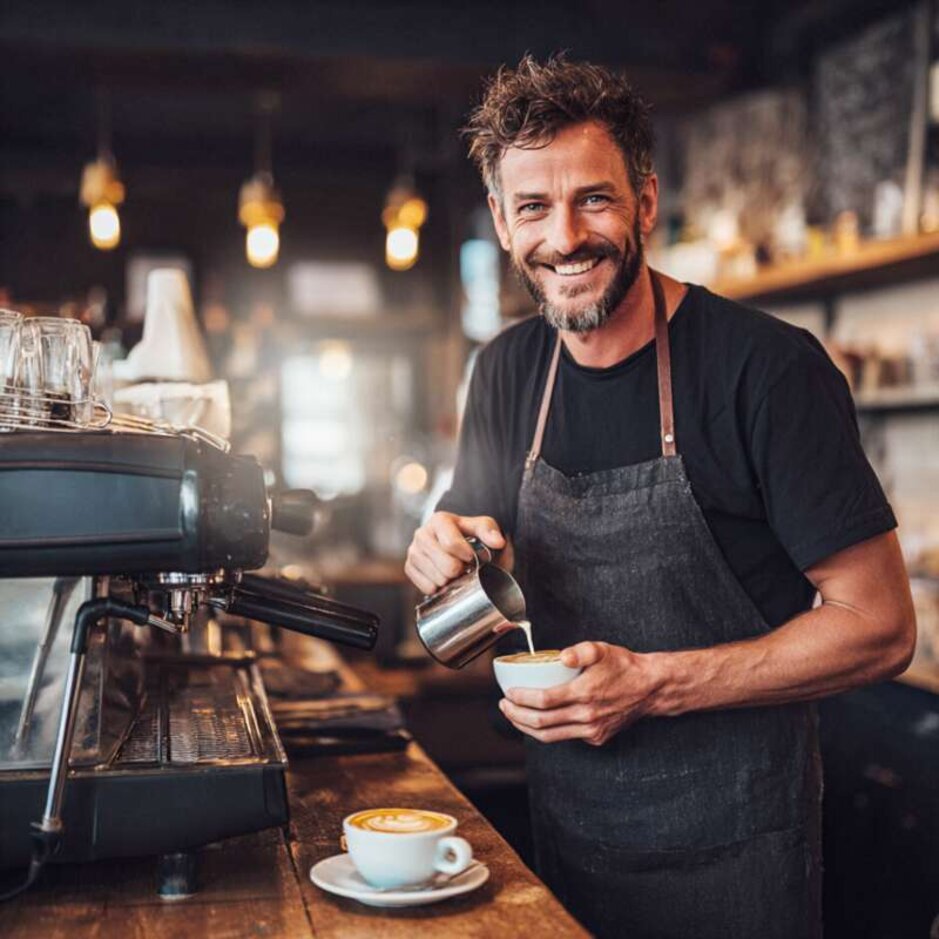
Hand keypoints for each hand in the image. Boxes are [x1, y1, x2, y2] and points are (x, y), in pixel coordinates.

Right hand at [404, 511, 505, 595]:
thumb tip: (498, 542)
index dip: (466, 556)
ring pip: (436, 578)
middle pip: (445, 565)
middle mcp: (422, 533)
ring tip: (455, 571)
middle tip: (464, 567)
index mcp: (439, 520)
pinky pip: (426, 586)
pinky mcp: (409, 567)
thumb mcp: (483, 527)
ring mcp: (413, 551)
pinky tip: (444, 578)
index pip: (451, 544)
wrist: (453, 543)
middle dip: (460, 570)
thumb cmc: (470, 535)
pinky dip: (439, 587)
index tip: (472, 558)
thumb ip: (490, 531)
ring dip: (450, 580)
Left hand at [500, 642, 663, 745]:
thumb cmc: (624, 666)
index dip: (521, 699)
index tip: (508, 693)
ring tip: (514, 716)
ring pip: (550, 736)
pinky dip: (547, 731)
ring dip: (527, 728)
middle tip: (504, 706)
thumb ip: (581, 651)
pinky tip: (538, 720)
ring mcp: (592, 730)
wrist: (649, 688)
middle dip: (516, 715)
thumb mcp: (602, 649)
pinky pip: (565, 737)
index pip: (543, 701)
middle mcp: (587, 716)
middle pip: (541, 723)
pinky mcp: (596, 738)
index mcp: (585, 693)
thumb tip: (562, 657)